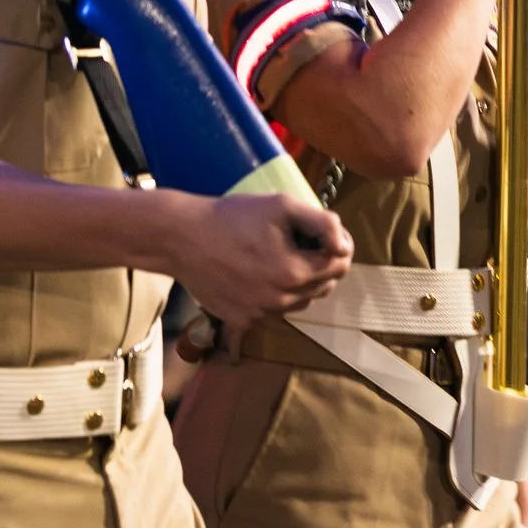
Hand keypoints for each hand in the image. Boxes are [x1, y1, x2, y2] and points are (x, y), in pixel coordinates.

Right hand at [165, 195, 350, 328]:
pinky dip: (274, 294)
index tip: (322, 231)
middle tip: (300, 241)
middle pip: (323, 286)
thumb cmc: (233, 217)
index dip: (337, 245)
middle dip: (320, 263)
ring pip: (300, 302)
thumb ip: (322, 223)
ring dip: (300, 282)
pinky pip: (273, 311)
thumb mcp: (282, 206)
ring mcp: (260, 316)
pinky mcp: (242, 322)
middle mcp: (280, 302)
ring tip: (278, 255)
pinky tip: (256, 272)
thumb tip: (344, 246)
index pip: (339, 266)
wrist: (182, 239)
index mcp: (293, 273)